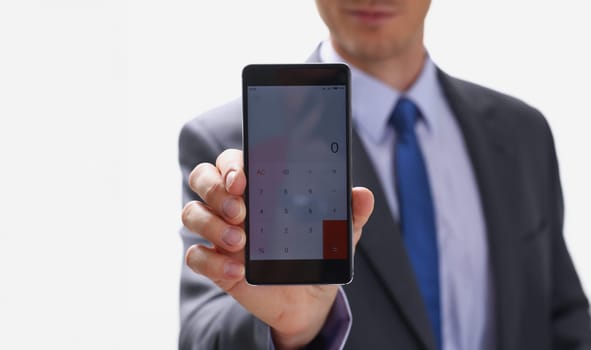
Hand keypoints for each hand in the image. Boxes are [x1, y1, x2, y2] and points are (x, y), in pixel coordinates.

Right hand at [182, 149, 373, 349]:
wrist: (308, 300)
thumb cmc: (316, 254)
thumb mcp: (337, 234)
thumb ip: (349, 214)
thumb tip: (363, 194)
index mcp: (259, 188)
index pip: (233, 161)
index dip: (231, 164)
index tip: (244, 178)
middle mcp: (233, 204)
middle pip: (203, 178)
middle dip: (214, 187)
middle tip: (240, 208)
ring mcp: (220, 233)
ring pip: (191, 212)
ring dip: (210, 222)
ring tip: (240, 240)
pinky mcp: (216, 263)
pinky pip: (194, 255)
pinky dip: (211, 261)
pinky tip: (237, 270)